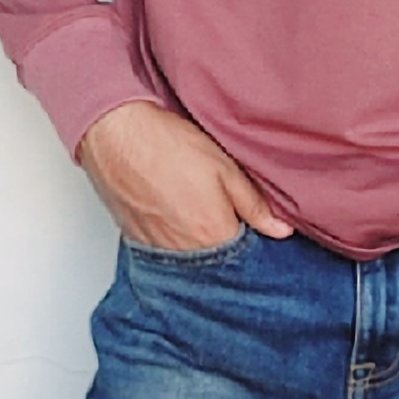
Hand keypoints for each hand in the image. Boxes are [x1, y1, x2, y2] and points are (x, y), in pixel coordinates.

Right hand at [78, 102, 293, 252]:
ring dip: (199, 246)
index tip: (255, 229)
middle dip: (225, 247)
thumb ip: (255, 204)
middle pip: (215, 263)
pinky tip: (176, 217)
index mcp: (213, 236)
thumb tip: (281, 230)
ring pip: (189, 261)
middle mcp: (184, 251)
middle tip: (225, 217)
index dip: (253, 244)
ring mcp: (156, 249)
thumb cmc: (169, 145)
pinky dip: (175, 241)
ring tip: (198, 215)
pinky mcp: (136, 240)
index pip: (243, 258)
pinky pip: (164, 253)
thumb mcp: (225, 168)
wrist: (116, 135)